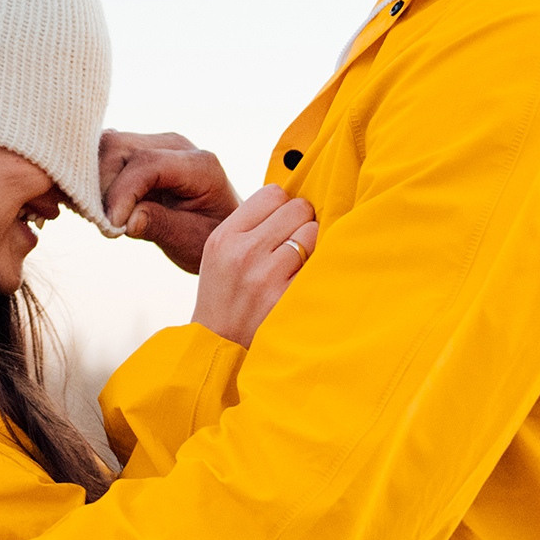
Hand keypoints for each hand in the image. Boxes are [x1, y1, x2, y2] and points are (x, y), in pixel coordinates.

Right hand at [99, 130, 239, 273]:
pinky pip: (107, 154)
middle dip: (103, 186)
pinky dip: (96, 177)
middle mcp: (176, 145)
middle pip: (120, 148)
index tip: (111, 225)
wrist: (221, 231)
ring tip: (102, 216)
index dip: (122, 192)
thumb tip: (125, 220)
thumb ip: (160, 226)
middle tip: (105, 225)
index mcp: (199, 164)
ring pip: (107, 147)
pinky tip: (100, 204)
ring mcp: (156, 144)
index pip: (147, 163)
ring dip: (96, 181)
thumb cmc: (208, 238)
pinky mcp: (139, 150)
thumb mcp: (191, 241)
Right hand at [190, 184, 315, 345]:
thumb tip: (294, 200)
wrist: (220, 345)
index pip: (272, 193)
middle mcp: (244, 252)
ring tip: (298, 263)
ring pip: (312, 232)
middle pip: (297, 208)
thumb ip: (250, 225)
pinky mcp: (287, 298)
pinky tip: (305, 279)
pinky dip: (318, 268)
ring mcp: (267, 276)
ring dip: (312, 245)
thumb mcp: (220, 253)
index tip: (281, 223)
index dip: (283, 206)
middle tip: (294, 243)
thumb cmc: (226, 295)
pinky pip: (319, 263)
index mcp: (225, 236)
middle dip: (301, 222)